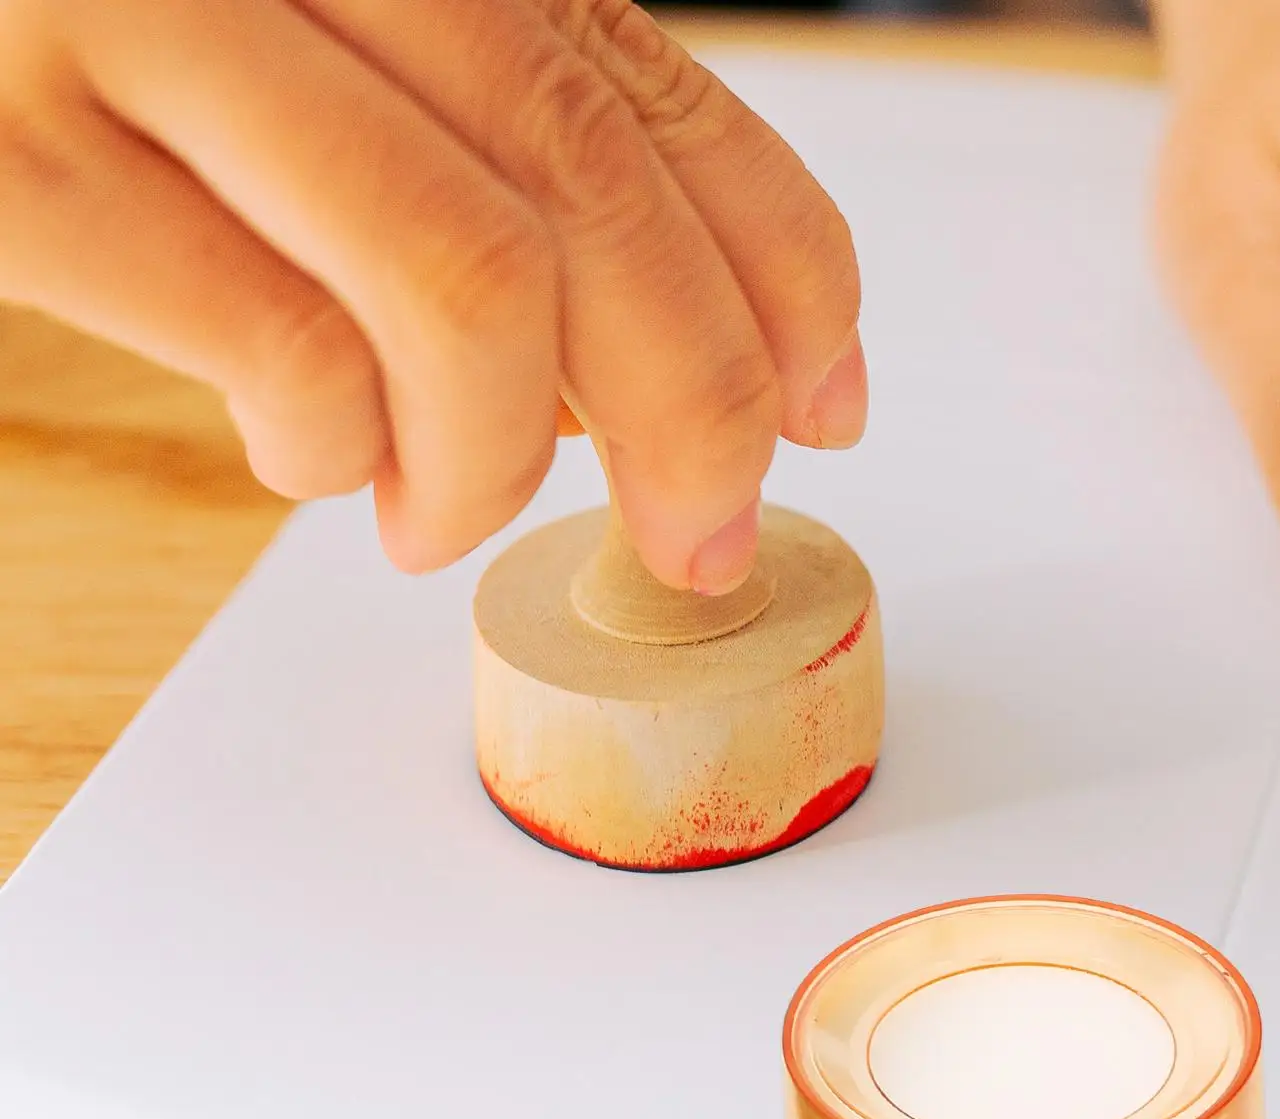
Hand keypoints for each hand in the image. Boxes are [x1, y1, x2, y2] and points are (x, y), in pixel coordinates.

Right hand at [0, 0, 865, 591]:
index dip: (783, 268)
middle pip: (589, 185)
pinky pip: (293, 355)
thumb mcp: (323, 77)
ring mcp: (141, 19)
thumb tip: (657, 383)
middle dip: (694, 407)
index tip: (830, 404)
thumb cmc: (103, 64)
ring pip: (467, 277)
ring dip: (496, 458)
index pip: (651, 93)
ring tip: (440, 516)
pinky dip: (341, 455)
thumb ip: (486, 176)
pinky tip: (315, 463)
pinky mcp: (14, 158)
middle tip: (700, 537)